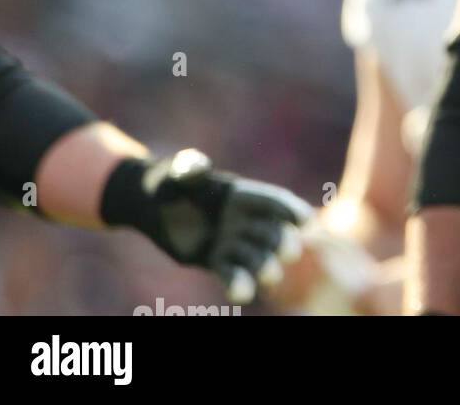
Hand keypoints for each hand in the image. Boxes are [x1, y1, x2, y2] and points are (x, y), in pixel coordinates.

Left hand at [113, 149, 311, 304]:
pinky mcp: (216, 260)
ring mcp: (232, 241)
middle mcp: (243, 218)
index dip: (290, 210)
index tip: (306, 222)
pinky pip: (231, 273)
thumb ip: (189, 168)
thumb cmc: (169, 182)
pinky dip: (238, 283)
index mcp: (242, 194)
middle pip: (270, 231)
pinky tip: (241, 294)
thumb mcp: (178, 173)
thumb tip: (196, 165)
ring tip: (270, 277)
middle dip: (282, 241)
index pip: (272, 201)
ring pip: (255, 256)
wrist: (153, 205)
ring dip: (265, 266)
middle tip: (290, 253)